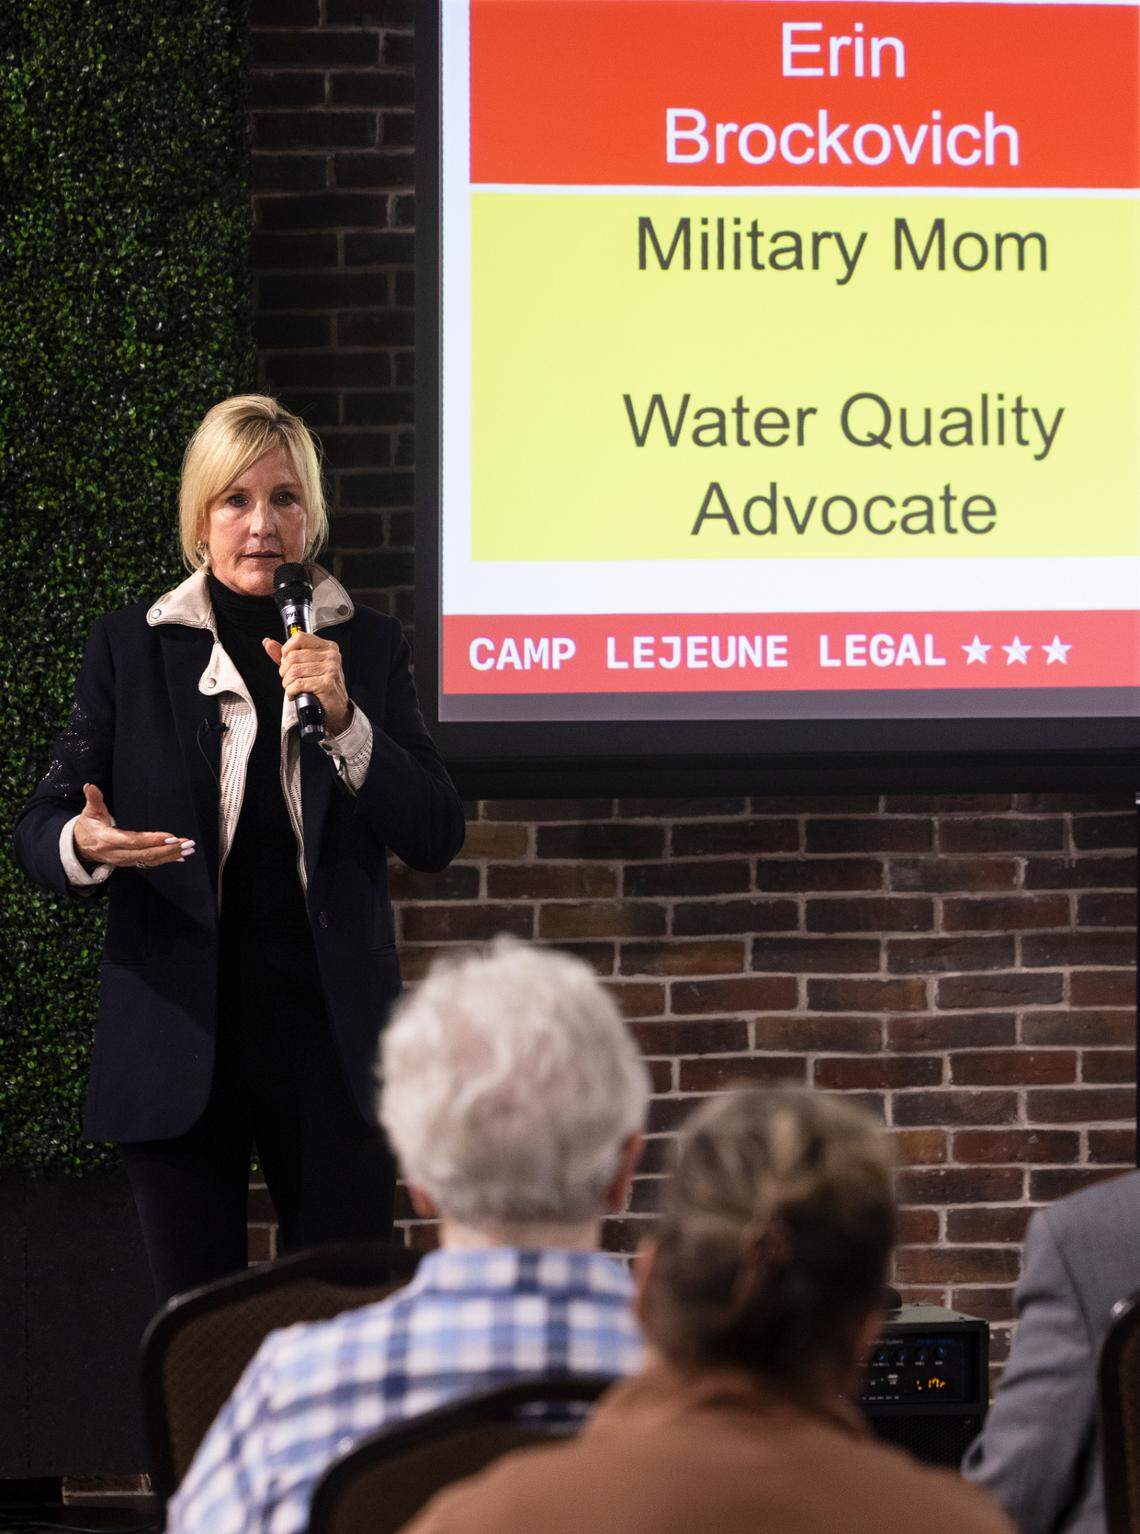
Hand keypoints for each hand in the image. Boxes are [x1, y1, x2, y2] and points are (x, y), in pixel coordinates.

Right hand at [72, 784, 194, 870]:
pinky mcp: (129, 863)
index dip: (151, 840)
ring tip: (188, 849)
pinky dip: (165, 860)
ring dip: (170, 855)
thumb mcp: (89, 812)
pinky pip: (149, 863)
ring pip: (149, 860)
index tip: (170, 836)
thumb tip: (90, 786)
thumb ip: (93, 799)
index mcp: (107, 839)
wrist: (80, 847)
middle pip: (145, 854)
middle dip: (168, 849)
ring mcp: (123, 860)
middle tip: (187, 843)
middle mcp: (116, 853)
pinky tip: (180, 857)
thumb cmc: (87, 827)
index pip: (132, 841)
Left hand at [263, 632, 351, 734]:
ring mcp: (330, 669)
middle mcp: (331, 656)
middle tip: (290, 680)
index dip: (287, 650)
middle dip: (285, 671)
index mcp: (327, 647)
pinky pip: (299, 684)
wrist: (336, 707)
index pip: (299, 637)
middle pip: (293, 656)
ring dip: (287, 683)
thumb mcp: (304, 666)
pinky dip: (292, 691)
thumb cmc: (321, 686)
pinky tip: (295, 694)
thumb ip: (286, 654)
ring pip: (294, 671)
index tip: (288, 661)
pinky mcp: (327, 684)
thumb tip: (268, 643)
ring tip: (293, 688)